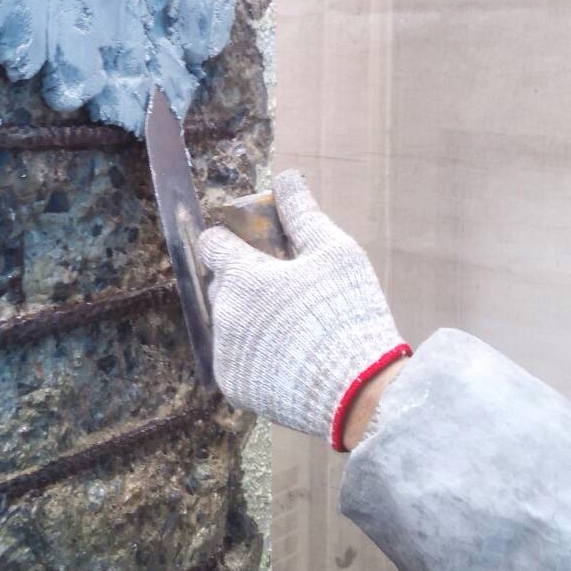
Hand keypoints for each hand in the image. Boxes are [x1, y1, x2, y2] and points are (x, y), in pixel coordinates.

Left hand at [198, 170, 409, 449]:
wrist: (358, 392)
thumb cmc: (348, 314)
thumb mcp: (335, 253)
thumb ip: (303, 214)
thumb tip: (287, 178)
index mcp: (242, 277)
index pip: (211, 244)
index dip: (229, 240)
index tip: (250, 246)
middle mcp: (224, 314)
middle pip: (220, 285)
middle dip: (243, 281)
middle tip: (284, 289)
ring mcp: (225, 353)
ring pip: (227, 323)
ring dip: (249, 319)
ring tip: (291, 325)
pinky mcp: (232, 385)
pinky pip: (234, 359)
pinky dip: (254, 354)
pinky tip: (287, 354)